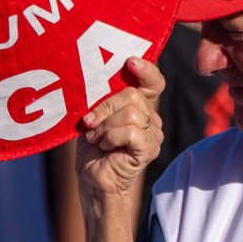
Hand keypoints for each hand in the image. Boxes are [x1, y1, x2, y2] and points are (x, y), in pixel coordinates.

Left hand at [75, 57, 164, 199]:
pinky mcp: (149, 149)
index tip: (130, 62)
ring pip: (132, 113)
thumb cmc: (91, 146)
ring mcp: (154, 134)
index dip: (146, 70)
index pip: (153, 82)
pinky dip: (111, 136)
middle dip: (104, 107)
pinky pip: (132, 132)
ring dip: (105, 125)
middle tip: (88, 123)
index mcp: (139, 105)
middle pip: (133, 95)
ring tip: (94, 137)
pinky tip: (103, 145)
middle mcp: (151, 118)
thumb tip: (92, 78)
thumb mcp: (92, 116)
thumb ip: (100, 99)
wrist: (91, 179)